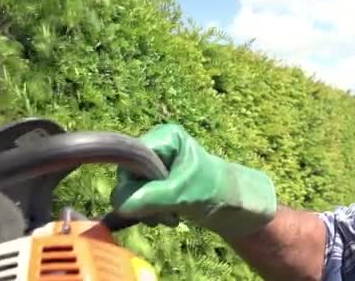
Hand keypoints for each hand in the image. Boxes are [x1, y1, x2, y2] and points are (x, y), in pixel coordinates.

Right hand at [110, 123, 276, 238]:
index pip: (130, 157)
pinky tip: (168, 218)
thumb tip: (119, 203)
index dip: (134, 181)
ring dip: (147, 209)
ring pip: (131, 189)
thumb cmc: (215, 191)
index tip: (150, 200)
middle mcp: (157, 146)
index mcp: (166, 137)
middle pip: (128, 175)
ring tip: (170, 218)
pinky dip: (151, 211)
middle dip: (142, 199)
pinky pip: (139, 197)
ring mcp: (156, 163)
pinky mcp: (156, 180)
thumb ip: (151, 197)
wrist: (235, 204)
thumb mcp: (183, 194)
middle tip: (163, 215)